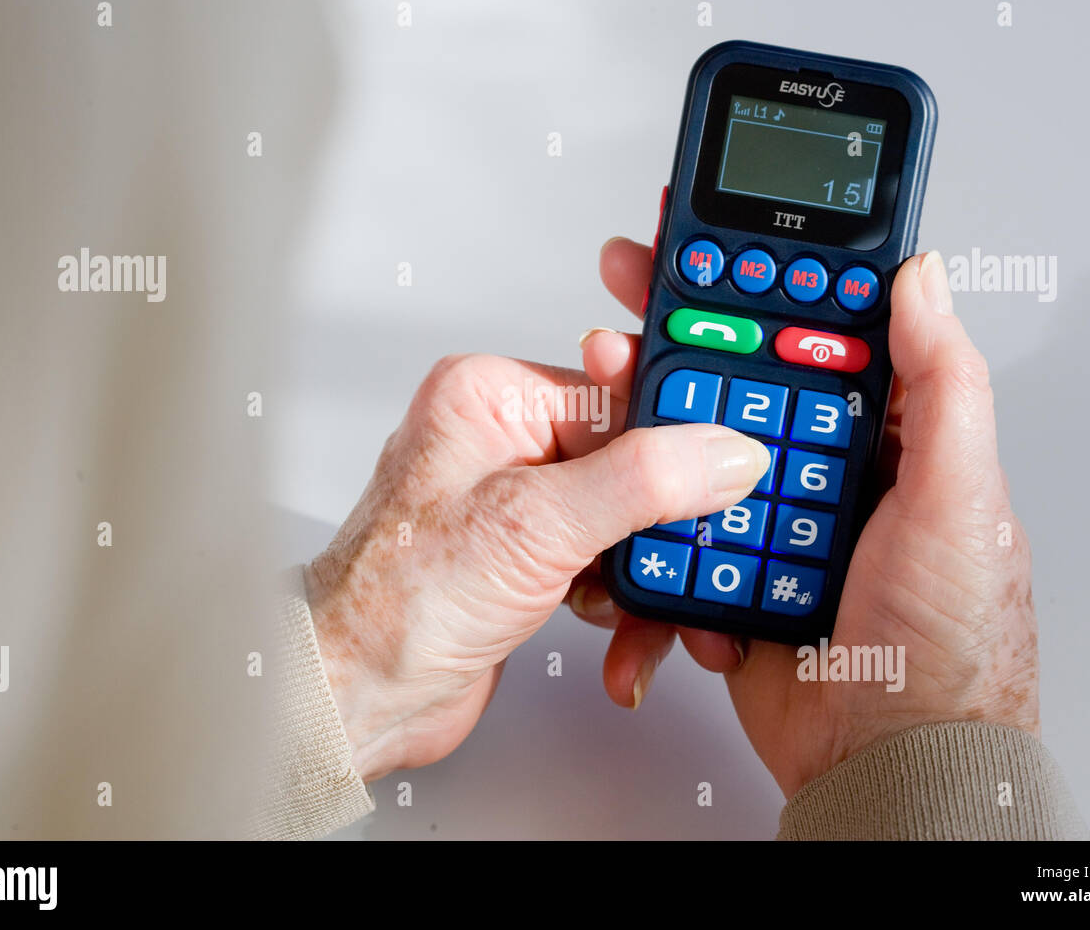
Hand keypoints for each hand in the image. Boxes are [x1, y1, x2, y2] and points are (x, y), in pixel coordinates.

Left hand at [305, 353, 769, 779]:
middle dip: (664, 529)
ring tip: (648, 620)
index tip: (728, 472)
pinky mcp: (530, 559)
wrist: (361, 696)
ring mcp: (519, 504)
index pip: (620, 392)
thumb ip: (643, 480)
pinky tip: (622, 641)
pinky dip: (623, 607)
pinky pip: (606, 565)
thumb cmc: (400, 600)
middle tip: (694, 562)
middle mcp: (505, 441)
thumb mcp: (537, 524)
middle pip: (632, 463)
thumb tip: (723, 450)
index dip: (678, 437)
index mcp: (493, 398)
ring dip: (645, 582)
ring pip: (627, 523)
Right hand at [584, 238, 1038, 797]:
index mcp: (882, 435)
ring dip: (640, 430)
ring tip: (603, 399)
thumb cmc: (946, 644)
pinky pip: (670, 535)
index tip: (699, 248)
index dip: (757, 285)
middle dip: (673, 342)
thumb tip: (921, 279)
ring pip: (688, 453)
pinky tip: (625, 509)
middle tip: (623, 307)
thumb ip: (943, 388)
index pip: (815, 335)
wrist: (887, 763)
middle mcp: (821, 468)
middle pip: (735, 382)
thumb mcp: (959, 500)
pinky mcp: (727, 573)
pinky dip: (642, 529)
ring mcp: (768, 519)